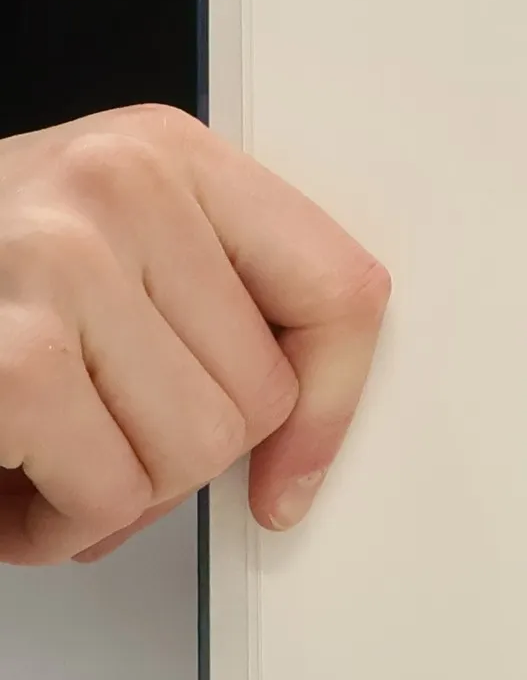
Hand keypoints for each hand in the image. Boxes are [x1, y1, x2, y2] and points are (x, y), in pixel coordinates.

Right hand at [0, 107, 388, 565]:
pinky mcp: (6, 357)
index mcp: (162, 154)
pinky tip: (8, 483)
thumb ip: (208, 309)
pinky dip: (56, 525)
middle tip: (91, 437)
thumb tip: (300, 453)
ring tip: (41, 453)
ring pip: (194, 455)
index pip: (341, 288)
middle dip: (178, 454)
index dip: (333, 403)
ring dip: (115, 495)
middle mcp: (117, 186)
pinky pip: (110, 492)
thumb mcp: (100, 258)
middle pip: (263, 398)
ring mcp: (54, 261)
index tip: (294, 465)